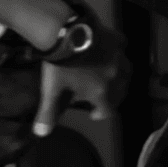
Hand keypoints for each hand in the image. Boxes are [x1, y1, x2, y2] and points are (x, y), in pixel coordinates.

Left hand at [34, 8, 125, 137]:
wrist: (67, 32)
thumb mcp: (51, 90)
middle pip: (121, 92)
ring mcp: (118, 57)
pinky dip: (118, 52)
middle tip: (101, 95)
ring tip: (110, 75)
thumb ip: (48, 113)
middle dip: (112, 97)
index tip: (91, 112)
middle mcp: (115, 77)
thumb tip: (40, 134)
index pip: (108, 110)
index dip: (100, 113)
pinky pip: (122, 49)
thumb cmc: (61, 64)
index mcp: (101, 92)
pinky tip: (110, 50)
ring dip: (120, 76)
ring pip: (127, 71)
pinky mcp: (117, 39)